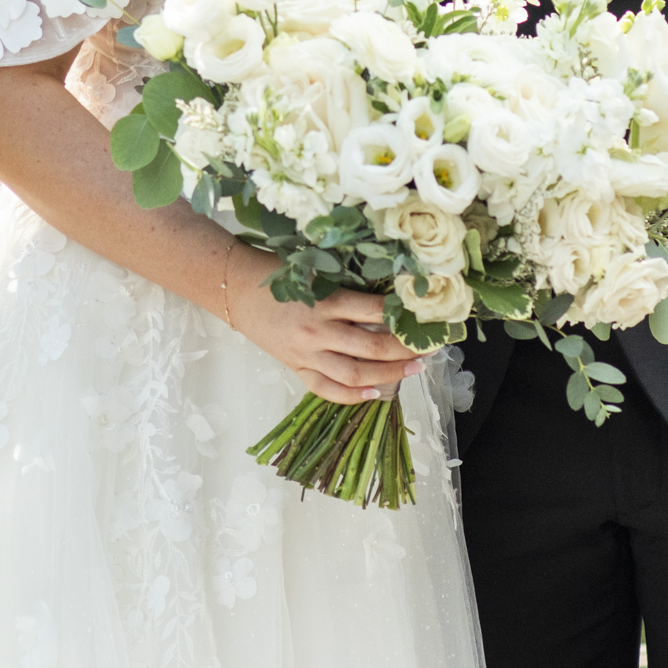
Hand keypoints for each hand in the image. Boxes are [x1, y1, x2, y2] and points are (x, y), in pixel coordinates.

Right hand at [225, 241, 423, 405]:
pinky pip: (328, 389)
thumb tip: (391, 295)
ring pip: (356, 373)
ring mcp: (307, 354)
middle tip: (429, 347)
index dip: (403, 315)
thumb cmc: (279, 273)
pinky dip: (353, 396)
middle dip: (405, 349)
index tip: (425, 315)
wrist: (238, 290)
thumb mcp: (315, 271)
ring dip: (390, 374)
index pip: (374, 310)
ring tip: (414, 369)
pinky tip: (376, 394)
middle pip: (372, 346)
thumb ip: (347, 285)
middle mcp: (318, 330)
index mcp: (325, 300)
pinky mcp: (297, 368)